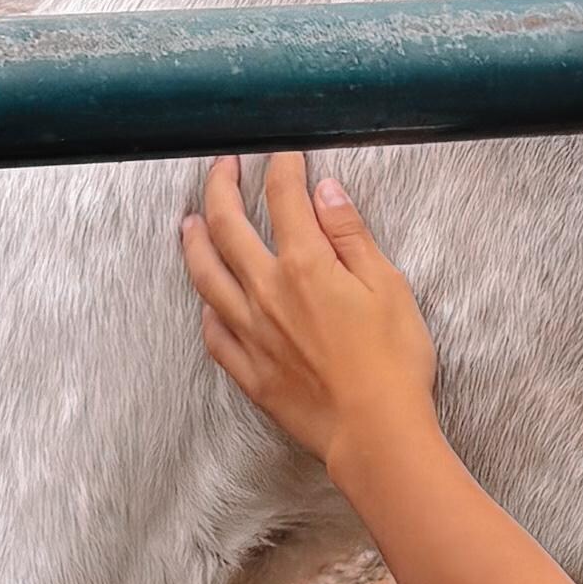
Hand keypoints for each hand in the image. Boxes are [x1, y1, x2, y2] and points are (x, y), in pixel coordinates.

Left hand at [183, 150, 440, 486]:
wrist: (376, 433)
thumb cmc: (393, 363)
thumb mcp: (388, 285)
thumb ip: (351, 234)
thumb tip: (326, 191)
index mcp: (305, 266)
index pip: (284, 198)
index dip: (282, 166)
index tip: (283, 151)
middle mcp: (267, 293)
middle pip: (228, 226)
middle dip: (221, 186)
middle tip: (222, 166)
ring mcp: (252, 334)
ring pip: (206, 276)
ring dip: (194, 242)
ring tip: (189, 222)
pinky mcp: (251, 373)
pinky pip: (213, 334)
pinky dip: (206, 310)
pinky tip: (206, 300)